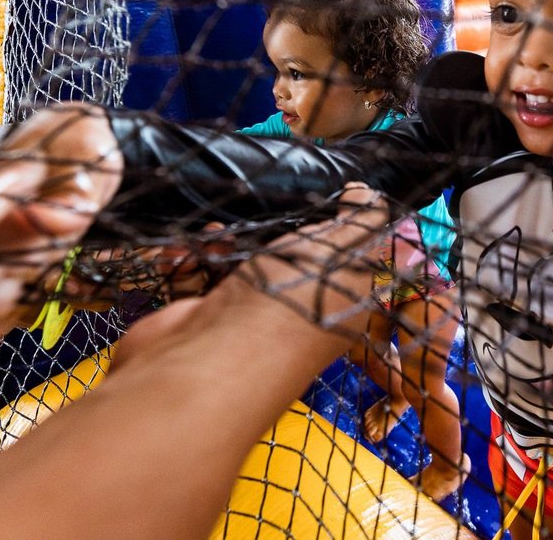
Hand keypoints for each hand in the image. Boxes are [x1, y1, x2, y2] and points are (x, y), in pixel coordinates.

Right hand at [115, 184, 389, 366]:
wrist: (210, 359)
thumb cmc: (288, 301)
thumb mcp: (338, 252)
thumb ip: (360, 221)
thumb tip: (369, 193)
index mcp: (344, 306)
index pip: (352, 264)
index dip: (343, 232)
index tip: (336, 199)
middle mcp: (302, 315)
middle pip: (294, 259)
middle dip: (277, 233)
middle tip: (268, 216)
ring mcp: (251, 319)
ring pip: (245, 264)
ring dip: (226, 244)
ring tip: (218, 235)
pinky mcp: (209, 319)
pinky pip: (204, 277)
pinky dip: (193, 261)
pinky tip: (183, 255)